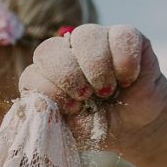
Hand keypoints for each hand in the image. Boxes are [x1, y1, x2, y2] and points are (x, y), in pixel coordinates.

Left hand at [18, 24, 166, 153]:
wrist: (135, 127)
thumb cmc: (96, 127)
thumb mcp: (69, 131)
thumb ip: (48, 119)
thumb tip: (36, 105)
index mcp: (45, 77)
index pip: (31, 75)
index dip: (50, 92)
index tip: (71, 109)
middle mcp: (66, 53)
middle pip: (48, 49)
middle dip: (67, 77)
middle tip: (86, 96)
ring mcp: (94, 41)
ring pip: (84, 35)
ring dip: (96, 68)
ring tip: (107, 90)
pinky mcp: (126, 36)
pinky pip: (121, 35)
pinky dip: (124, 62)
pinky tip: (127, 79)